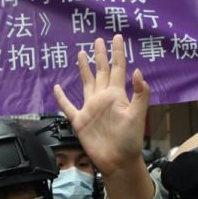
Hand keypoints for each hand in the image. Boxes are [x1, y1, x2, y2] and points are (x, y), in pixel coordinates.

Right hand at [53, 36, 149, 178]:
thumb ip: (140, 94)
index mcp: (117, 95)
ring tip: (81, 54)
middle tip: (97, 40)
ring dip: (84, 69)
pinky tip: (57, 88)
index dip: (117, 53)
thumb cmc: (130, 140)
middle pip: (101, 71)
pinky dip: (62, 98)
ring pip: (86, 83)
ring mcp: (90, 108)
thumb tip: (137, 70)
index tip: (117, 37)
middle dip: (100, 55)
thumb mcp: (138, 115)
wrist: (118, 161)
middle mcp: (103, 98)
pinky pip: (68, 106)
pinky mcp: (80, 120)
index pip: (118, 68)